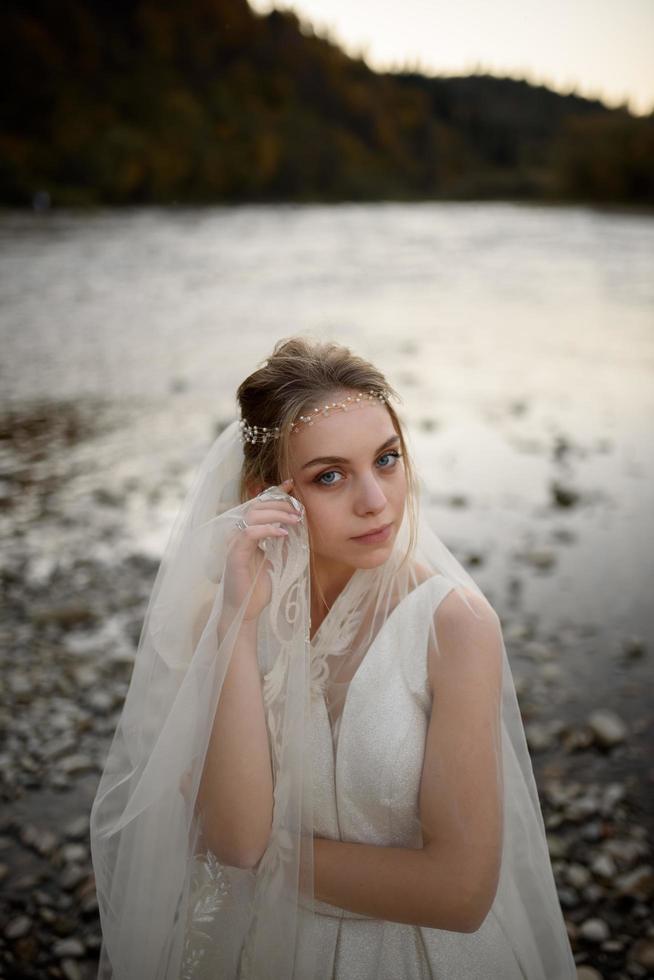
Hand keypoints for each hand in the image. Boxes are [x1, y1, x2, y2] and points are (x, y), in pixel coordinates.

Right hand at [222, 478, 301, 621]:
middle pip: (256, 506)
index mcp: (246, 532)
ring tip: (295, 519)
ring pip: (252, 516)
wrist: (246, 609)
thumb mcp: (275, 557)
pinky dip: (267, 530)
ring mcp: (234, 543)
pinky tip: (283, 534)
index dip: (274, 493)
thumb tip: (295, 522)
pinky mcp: (234, 555)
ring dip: (276, 514)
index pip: (258, 505)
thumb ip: (280, 540)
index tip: (291, 484)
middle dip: (280, 504)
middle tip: (299, 510)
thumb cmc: (258, 586)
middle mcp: (237, 534)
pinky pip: (249, 534)